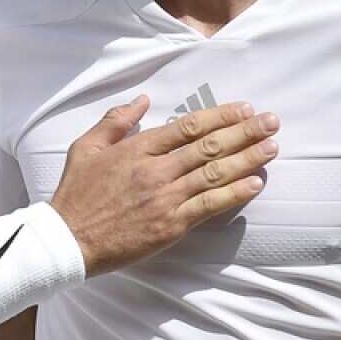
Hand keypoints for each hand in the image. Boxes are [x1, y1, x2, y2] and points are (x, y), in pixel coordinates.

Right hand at [49, 96, 277, 276]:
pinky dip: (234, 194)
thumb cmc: (76, 192)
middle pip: (209, 146)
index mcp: (137, 149)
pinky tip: (254, 183)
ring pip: (215, 174)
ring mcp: (165, 198)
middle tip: (271, 122)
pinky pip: (209, 206)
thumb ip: (115, 120)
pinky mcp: (171, 225)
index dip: (220, 116)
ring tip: (271, 148)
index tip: (244, 108)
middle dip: (245, 132)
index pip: (188, 126)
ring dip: (247, 159)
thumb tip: (142, 100)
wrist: (69, 239)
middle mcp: (155, 170)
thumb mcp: (85, 146)